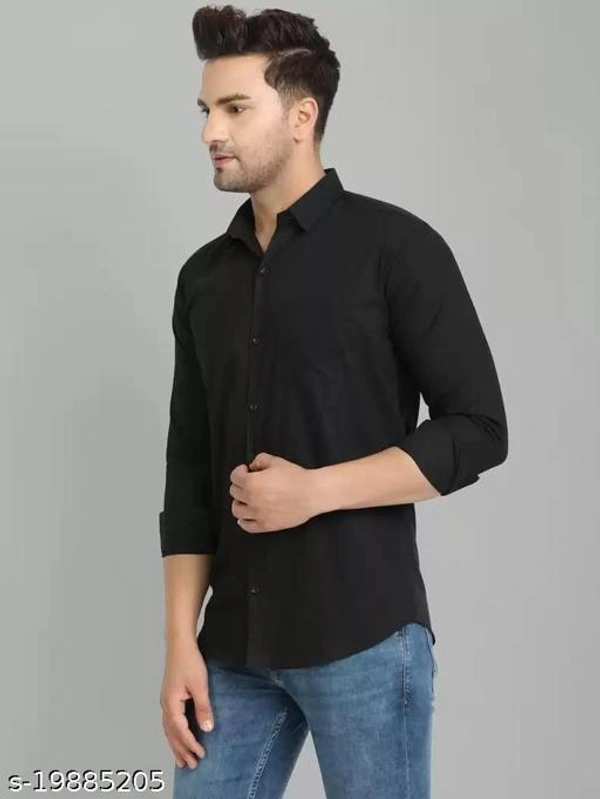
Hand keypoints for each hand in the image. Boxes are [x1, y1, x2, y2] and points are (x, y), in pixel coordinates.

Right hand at [160, 640, 214, 768]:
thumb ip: (203, 707)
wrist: (179, 644)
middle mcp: (165, 705)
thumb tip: (207, 728)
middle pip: (171, 734)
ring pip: (168, 730)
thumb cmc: (189, 661)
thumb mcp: (200, 685)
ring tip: (181, 759)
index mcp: (171, 704)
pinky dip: (173, 734)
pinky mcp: (169, 696)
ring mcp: (166, 701)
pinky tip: (177, 737)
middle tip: (190, 765)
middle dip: (181, 751)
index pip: (181, 731)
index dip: (191, 744)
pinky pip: (169, 722)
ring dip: (175, 745)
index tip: (200, 755)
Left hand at [229, 452, 319, 532]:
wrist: (312, 494)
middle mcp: (251, 499)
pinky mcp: (265, 525)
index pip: (234, 477)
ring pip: (237, 510)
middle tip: (248, 483)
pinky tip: (246, 516)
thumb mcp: (277, 462)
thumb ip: (261, 460)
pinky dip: (243, 521)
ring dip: (239, 502)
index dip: (239, 471)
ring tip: (246, 499)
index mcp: (252, 482)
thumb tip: (253, 465)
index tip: (245, 470)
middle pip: (234, 492)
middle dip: (240, 485)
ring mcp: (257, 514)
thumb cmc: (296, 477)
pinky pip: (247, 526)